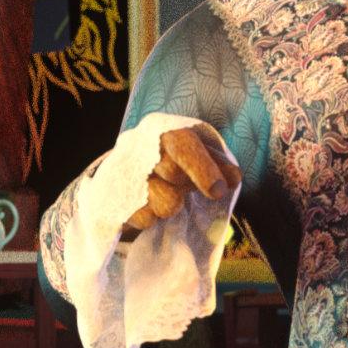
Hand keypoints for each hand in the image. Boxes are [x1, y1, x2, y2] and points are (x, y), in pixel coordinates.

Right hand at [124, 124, 239, 235]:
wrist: (124, 172)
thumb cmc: (170, 162)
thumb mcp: (195, 155)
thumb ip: (217, 164)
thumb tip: (233, 179)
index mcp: (162, 129)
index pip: (182, 143)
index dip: (203, 167)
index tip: (220, 191)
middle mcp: (139, 145)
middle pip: (172, 172)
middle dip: (187, 186)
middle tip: (186, 187)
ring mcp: (122, 172)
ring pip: (162, 202)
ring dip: (171, 205)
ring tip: (165, 194)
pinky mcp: (113, 197)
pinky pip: (144, 218)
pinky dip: (152, 217)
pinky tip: (148, 205)